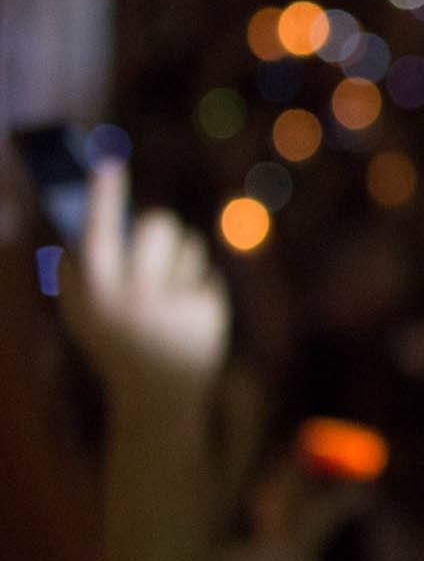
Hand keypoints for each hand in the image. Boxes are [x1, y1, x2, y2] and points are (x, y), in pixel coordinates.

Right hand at [60, 164, 229, 413]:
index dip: (101, 199)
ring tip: (169, 293)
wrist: (159, 397)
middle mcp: (134, 302)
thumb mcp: (87, 316)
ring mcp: (174, 306)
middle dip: (159, 225)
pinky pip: (208, 273)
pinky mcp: (208, 310)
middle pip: (158, 225)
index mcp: (96, 300)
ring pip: (189, 244)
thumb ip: (78, 273)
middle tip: (154, 240)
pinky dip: (199, 287)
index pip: (96, 238)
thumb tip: (80, 222)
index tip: (108, 163)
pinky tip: (188, 317)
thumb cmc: (117, 345)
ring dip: (181, 258)